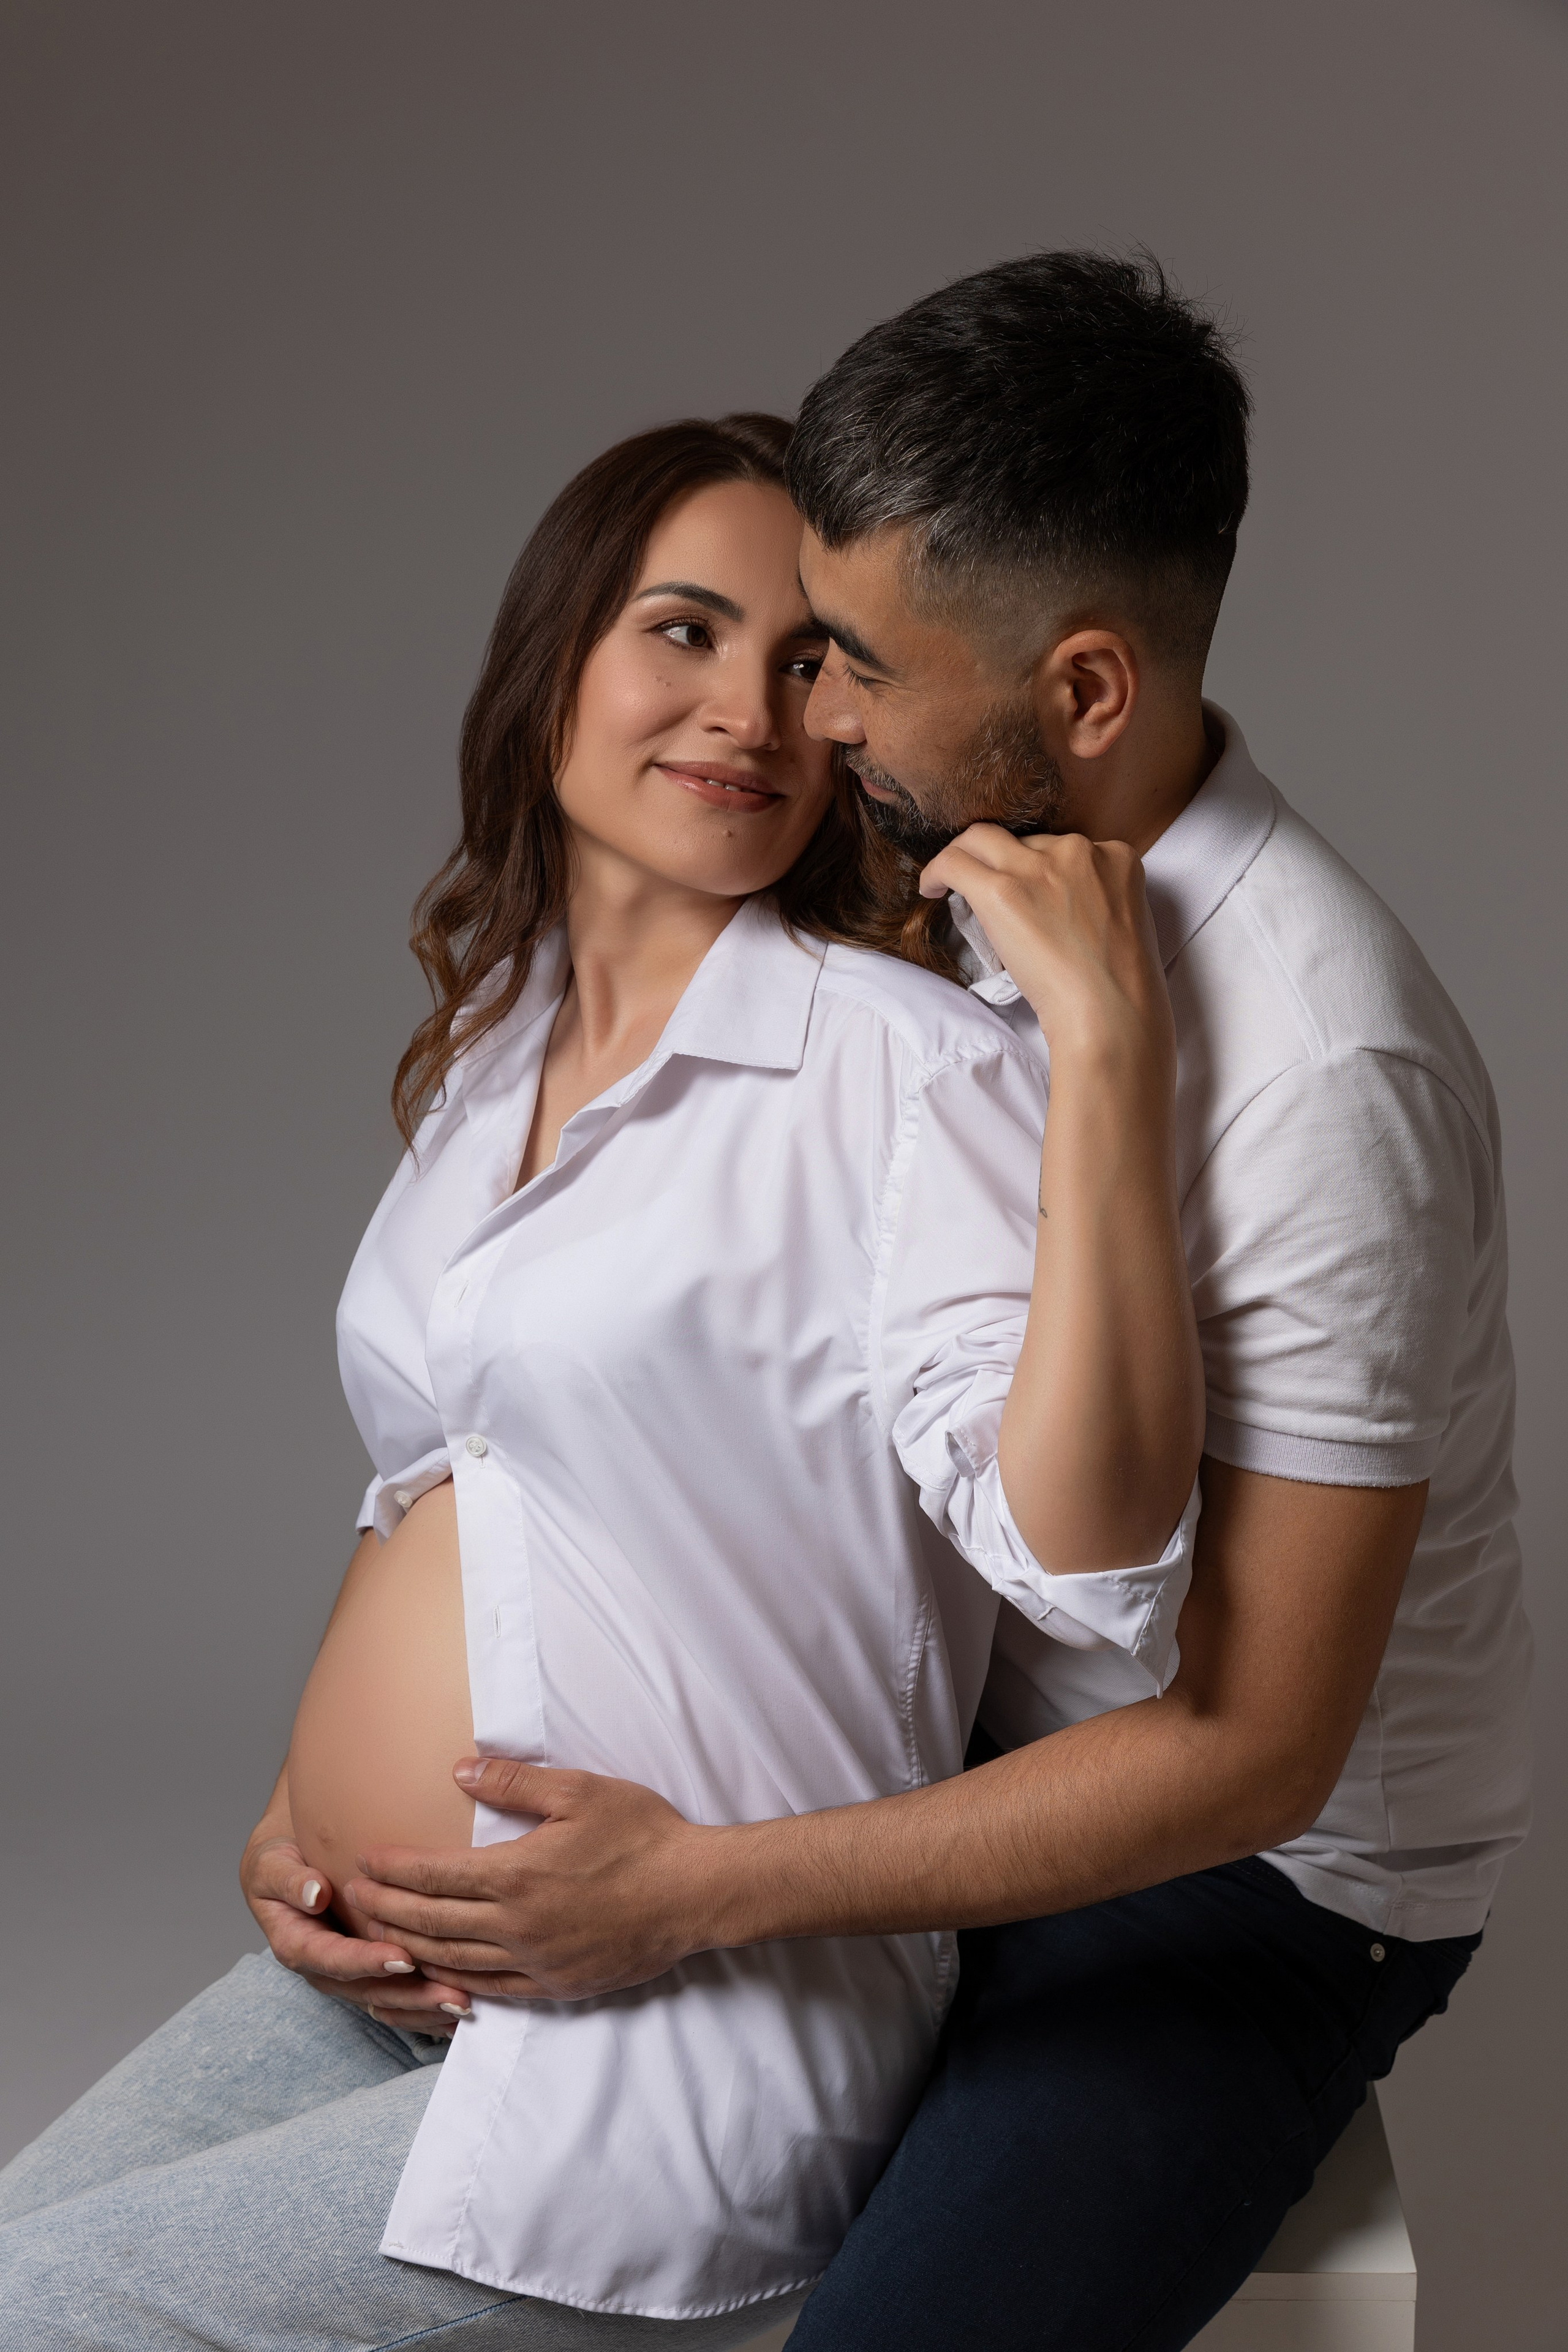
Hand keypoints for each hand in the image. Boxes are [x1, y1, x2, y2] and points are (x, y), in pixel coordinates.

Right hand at [240, 1825, 472, 2035]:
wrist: (287, 1866)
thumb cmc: (280, 1862)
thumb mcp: (270, 1865)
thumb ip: (287, 1880)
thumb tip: (314, 1893)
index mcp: (298, 1945)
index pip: (334, 1959)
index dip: (367, 1962)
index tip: (403, 1958)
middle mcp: (325, 1969)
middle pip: (369, 1991)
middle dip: (412, 1996)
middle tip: (453, 1996)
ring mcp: (349, 1976)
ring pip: (389, 2001)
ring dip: (426, 2008)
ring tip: (465, 2006)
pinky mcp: (369, 1975)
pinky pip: (398, 1999)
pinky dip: (427, 2009)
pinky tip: (460, 2014)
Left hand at [343, 1759, 716, 2001]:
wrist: (694, 1893)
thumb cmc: (641, 1835)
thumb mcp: (579, 1791)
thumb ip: (515, 1782)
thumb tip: (460, 1770)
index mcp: (517, 1875)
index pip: (434, 1876)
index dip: (393, 1870)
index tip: (364, 1860)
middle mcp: (516, 1926)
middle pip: (431, 1922)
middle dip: (386, 1908)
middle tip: (354, 1898)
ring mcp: (535, 1963)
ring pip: (453, 1960)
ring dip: (409, 1946)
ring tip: (380, 1933)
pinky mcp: (556, 1986)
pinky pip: (491, 1990)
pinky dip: (454, 1981)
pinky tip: (439, 1972)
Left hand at [921, 823, 1171, 1072]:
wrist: (1111, 1012)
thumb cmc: (1118, 987)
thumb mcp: (1121, 922)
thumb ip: (1093, 899)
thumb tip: (1049, 904)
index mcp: (1116, 857)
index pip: (1062, 847)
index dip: (1037, 868)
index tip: (1025, 890)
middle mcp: (1078, 851)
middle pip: (1023, 841)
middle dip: (1002, 861)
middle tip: (985, 888)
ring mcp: (1039, 868)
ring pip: (982, 838)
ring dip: (963, 857)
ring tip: (949, 883)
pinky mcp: (1003, 890)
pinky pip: (954, 862)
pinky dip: (936, 870)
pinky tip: (931, 888)